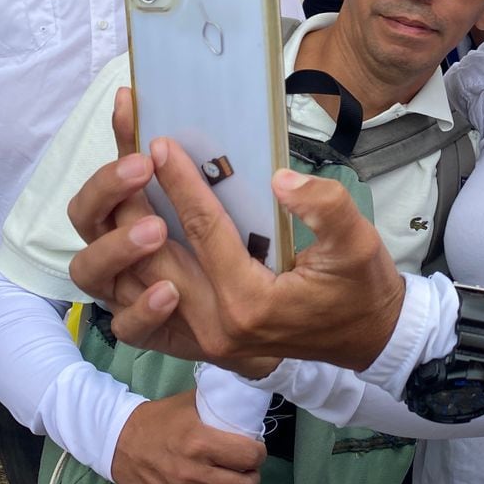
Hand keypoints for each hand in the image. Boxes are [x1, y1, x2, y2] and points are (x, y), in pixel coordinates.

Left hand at [68, 124, 404, 371]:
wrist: (364, 338)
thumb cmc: (360, 287)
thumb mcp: (359, 243)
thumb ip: (326, 208)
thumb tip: (282, 180)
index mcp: (250, 303)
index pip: (204, 231)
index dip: (181, 184)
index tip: (162, 143)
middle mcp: (214, 327)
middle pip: (155, 258)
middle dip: (135, 202)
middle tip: (129, 153)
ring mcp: (201, 338)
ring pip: (138, 285)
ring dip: (121, 233)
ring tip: (119, 183)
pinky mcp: (197, 339)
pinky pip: (144, 308)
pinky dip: (128, 270)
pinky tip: (126, 228)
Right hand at [110, 391, 264, 483]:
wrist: (119, 442)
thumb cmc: (159, 420)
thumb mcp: (190, 404)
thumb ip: (219, 408)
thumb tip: (248, 408)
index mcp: (199, 443)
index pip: (249, 456)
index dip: (258, 453)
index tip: (254, 451)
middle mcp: (193, 475)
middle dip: (252, 477)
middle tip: (246, 470)